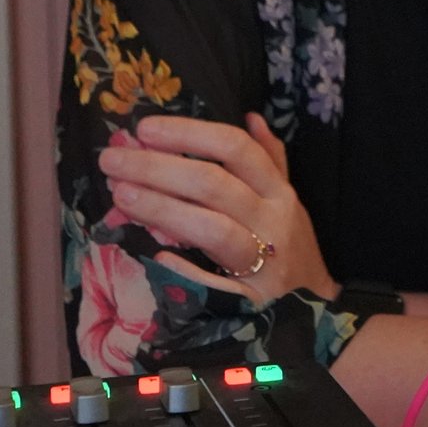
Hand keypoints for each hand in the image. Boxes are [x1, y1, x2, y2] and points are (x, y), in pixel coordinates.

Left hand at [98, 114, 339, 306]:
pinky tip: (154, 254)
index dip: (190, 134)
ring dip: (162, 208)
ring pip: (211, 228)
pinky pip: (213, 282)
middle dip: (158, 168)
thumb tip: (251, 117)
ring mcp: (263, 262)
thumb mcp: (287, 201)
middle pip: (213, 185)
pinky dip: (184, 268)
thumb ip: (269, 160)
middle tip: (113, 160)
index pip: (235, 149)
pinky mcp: (250, 300)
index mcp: (278, 191)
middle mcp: (272, 220)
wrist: (315, 309)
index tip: (145, 129)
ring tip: (120, 195)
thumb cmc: (291, 248)